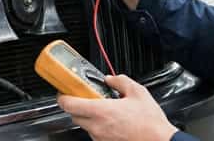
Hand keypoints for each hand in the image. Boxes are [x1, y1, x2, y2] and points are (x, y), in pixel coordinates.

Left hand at [57, 74, 177, 140]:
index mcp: (101, 111)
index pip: (68, 104)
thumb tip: (111, 79)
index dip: (63, 96)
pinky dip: (99, 127)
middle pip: (74, 115)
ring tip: (105, 111)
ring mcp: (100, 138)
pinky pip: (95, 134)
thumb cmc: (150, 123)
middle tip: (87, 98)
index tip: (65, 91)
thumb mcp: (138, 92)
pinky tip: (113, 122)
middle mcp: (97, 127)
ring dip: (89, 117)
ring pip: (85, 125)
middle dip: (77, 106)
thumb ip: (120, 81)